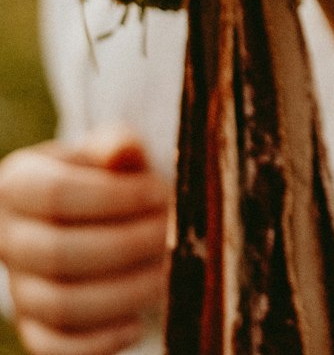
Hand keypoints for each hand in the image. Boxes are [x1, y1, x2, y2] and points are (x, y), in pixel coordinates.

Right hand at [0, 127, 168, 354]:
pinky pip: (57, 348)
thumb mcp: (113, 151)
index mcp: (18, 184)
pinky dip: (100, 342)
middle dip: (126, 246)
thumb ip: (118, 145)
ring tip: (166, 274)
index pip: (56, 194)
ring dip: (123, 293)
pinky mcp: (35, 329)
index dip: (113, 197)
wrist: (97, 215)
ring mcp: (19, 288)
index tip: (160, 193)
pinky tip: (138, 322)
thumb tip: (124, 150)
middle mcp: (8, 239)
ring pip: (61, 304)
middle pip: (58, 253)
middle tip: (170, 235)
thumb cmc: (108, 175)